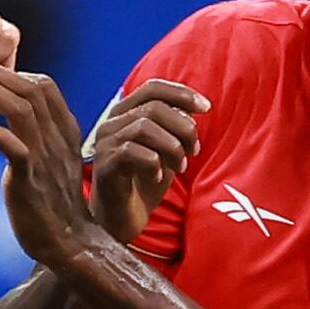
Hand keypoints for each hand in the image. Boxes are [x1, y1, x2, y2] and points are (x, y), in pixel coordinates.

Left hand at [0, 64, 99, 267]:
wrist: (68, 241)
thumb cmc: (55, 200)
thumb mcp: (56, 158)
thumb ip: (43, 133)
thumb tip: (19, 113)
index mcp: (65, 131)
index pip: (46, 86)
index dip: (16, 73)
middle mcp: (58, 139)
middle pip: (31, 91)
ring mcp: (45, 158)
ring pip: (22, 111)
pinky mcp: (30, 180)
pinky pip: (16, 149)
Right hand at [85, 78, 205, 247]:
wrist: (121, 220)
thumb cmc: (143, 184)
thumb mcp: (166, 150)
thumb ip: (175, 129)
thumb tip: (195, 112)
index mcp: (124, 114)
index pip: (152, 88)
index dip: (181, 93)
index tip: (206, 108)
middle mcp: (110, 124)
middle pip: (153, 107)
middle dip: (183, 128)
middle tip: (194, 150)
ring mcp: (105, 145)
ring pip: (145, 127)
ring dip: (172, 147)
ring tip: (181, 166)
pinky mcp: (104, 166)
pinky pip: (133, 152)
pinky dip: (154, 164)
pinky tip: (159, 177)